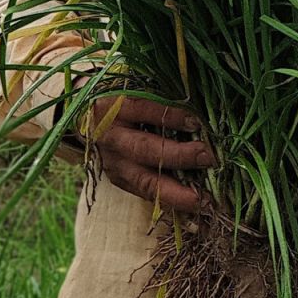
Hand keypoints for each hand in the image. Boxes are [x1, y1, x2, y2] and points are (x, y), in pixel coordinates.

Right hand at [72, 81, 216, 213]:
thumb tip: (202, 106)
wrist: (88, 118)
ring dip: (178, 193)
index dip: (171, 116)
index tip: (197, 122)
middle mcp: (112, 138)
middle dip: (179, 156)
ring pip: (146, 182)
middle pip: (145, 149)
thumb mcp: (136, 88)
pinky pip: (147, 195)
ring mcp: (114, 163)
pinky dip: (172, 203)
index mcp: (114, 107)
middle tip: (209, 157)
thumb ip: (163, 94)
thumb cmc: (124, 99)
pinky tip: (195, 209)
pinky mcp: (119, 181)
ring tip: (204, 200)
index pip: (144, 110)